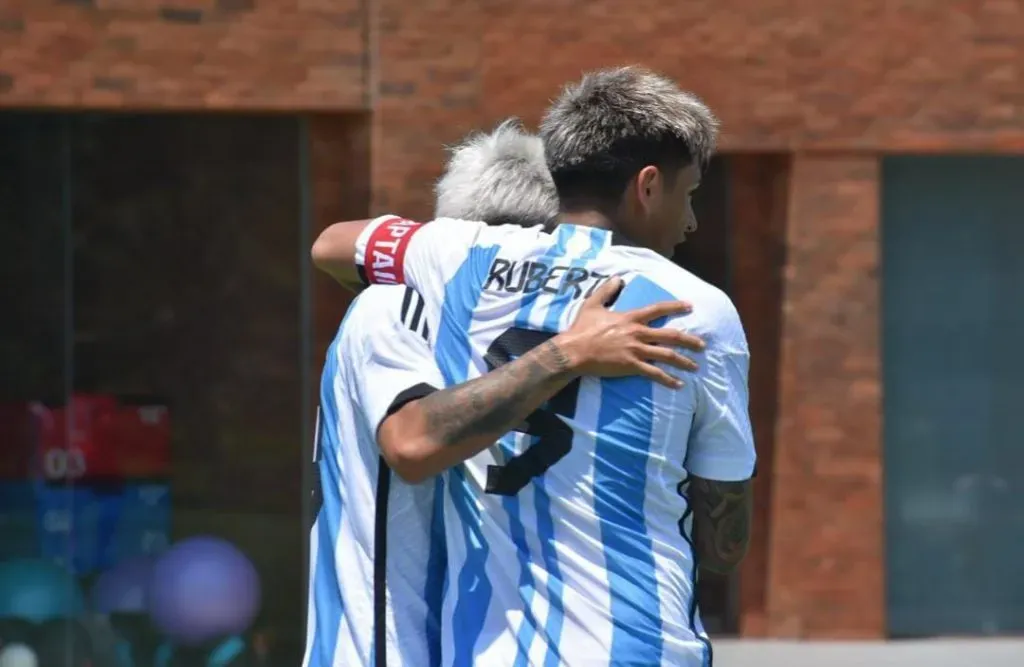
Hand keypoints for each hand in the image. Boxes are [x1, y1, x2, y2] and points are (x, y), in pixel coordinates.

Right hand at [554, 276, 704, 387]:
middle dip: (689, 340)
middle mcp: (638, 333)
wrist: (574, 351)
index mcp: (630, 318)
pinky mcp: (631, 366)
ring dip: (684, 361)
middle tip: (702, 345)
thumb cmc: (582, 329)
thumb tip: (618, 278)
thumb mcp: (592, 305)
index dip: (675, 307)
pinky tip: (679, 384)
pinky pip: (655, 373)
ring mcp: (636, 350)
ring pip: (667, 355)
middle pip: (670, 335)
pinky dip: (668, 379)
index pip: (658, 309)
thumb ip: (606, 291)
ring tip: (695, 367)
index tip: (690, 307)